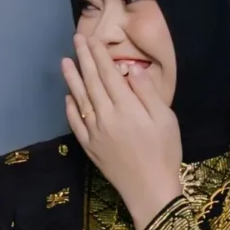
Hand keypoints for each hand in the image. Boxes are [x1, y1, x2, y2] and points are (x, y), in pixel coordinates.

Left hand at [62, 28, 184, 229]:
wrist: (150, 190)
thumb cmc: (164, 153)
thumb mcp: (165, 119)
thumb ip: (147, 92)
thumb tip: (131, 69)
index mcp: (127, 108)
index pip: (109, 74)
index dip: (100, 55)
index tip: (93, 39)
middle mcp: (106, 116)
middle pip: (92, 82)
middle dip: (84, 59)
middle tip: (76, 40)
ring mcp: (95, 132)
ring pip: (80, 99)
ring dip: (72, 79)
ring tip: (65, 62)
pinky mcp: (90, 147)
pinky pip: (75, 123)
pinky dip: (70, 108)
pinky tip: (68, 97)